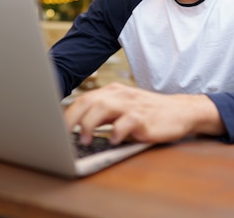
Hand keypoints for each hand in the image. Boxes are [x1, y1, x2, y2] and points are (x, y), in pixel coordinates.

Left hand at [64, 82, 224, 144]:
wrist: (180, 111)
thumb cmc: (148, 112)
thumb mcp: (122, 108)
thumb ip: (102, 113)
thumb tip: (75, 126)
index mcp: (112, 92)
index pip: (82, 99)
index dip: (66, 114)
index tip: (53, 128)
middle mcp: (119, 95)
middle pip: (88, 102)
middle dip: (71, 119)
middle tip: (61, 136)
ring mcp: (131, 105)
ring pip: (103, 108)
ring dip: (89, 125)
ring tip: (84, 141)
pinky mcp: (143, 118)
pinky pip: (125, 123)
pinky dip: (116, 132)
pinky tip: (112, 141)